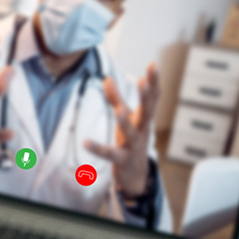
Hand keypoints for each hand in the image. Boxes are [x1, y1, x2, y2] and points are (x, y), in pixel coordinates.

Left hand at [83, 64, 159, 197]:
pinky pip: (109, 154)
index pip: (152, 98)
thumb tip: (106, 78)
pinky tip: (85, 142)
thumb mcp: (125, 117)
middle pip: (147, 112)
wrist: (136, 174)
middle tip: (143, 82)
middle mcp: (143, 130)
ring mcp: (134, 145)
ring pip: (131, 133)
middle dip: (146, 97)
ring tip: (119, 111)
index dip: (153, 82)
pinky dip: (97, 148)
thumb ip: (115, 98)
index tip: (153, 65)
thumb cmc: (131, 139)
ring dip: (125, 122)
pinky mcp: (122, 159)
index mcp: (144, 118)